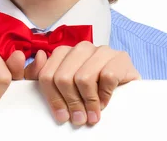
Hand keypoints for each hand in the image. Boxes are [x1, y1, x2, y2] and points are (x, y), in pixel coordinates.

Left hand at [24, 42, 140, 125]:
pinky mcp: (120, 57)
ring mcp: (101, 50)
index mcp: (64, 53)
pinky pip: (107, 77)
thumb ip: (44, 76)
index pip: (46, 74)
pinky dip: (105, 95)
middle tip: (79, 118)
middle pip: (63, 78)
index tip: (62, 116)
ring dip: (88, 102)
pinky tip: (106, 101)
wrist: (128, 91)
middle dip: (70, 103)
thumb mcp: (65, 87)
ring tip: (93, 114)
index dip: (53, 99)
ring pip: (83, 78)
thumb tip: (38, 57)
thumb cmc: (93, 91)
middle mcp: (81, 48)